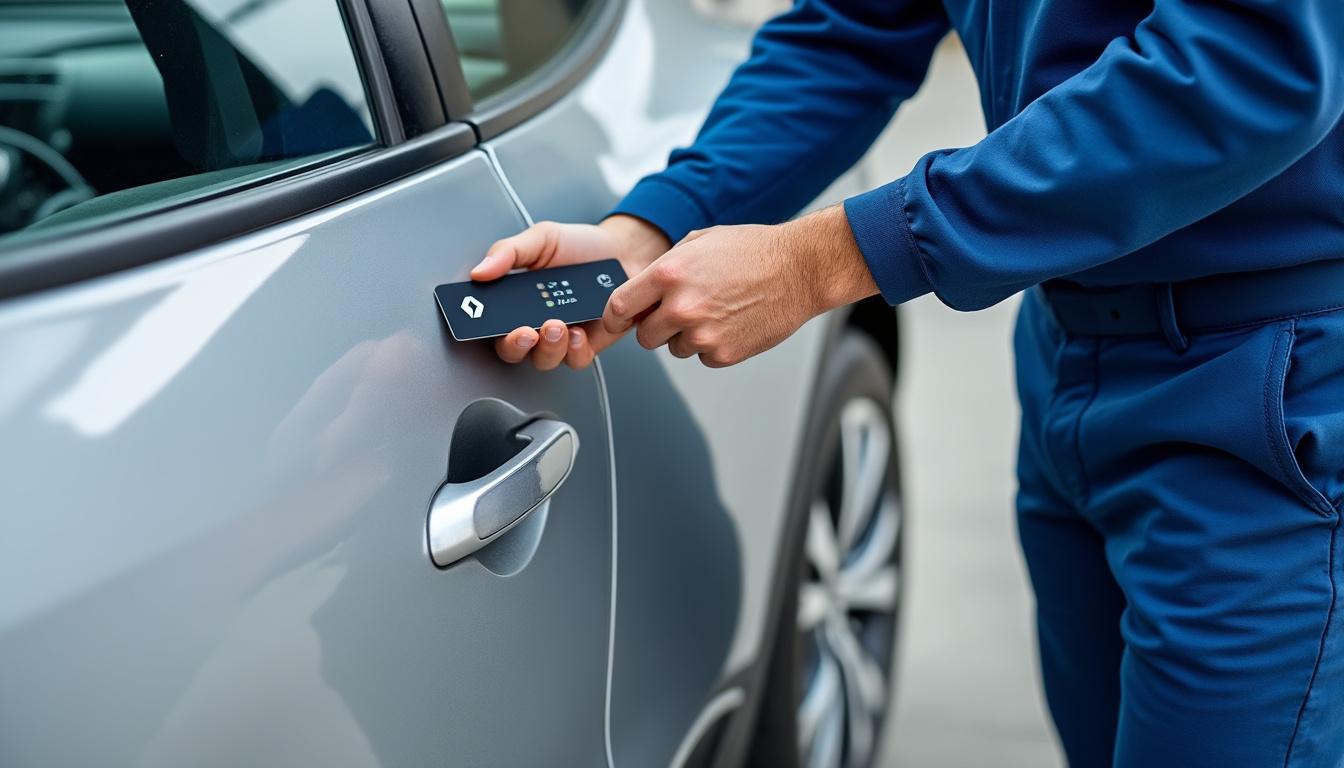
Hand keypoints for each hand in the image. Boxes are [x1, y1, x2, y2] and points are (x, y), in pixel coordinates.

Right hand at [471, 215, 669, 369]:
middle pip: (512, 350)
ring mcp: (561, 336)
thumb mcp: (542, 239)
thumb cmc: (582, 247)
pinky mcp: (587, 344)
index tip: (482, 320)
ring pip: (544, 359)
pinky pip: (576, 360)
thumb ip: (508, 252)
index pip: (489, 320)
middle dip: (515, 345)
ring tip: (556, 326)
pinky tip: (578, 334)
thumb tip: (479, 271)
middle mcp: (535, 322)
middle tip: (525, 332)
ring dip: (547, 348)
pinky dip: (575, 351)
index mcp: (516, 300)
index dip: (481, 326)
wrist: (625, 252)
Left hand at [602, 205, 877, 367]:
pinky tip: (731, 323)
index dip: (616, 317)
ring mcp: (702, 334)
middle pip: (644, 337)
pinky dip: (713, 346)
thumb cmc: (753, 252)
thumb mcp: (699, 242)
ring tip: (716, 311)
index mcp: (670, 274)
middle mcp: (682, 306)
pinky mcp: (723, 353)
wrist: (798, 269)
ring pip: (674, 349)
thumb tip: (642, 292)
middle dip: (656, 327)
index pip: (620, 307)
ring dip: (687, 336)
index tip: (618, 321)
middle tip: (680, 312)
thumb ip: (665, 268)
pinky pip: (702, 358)